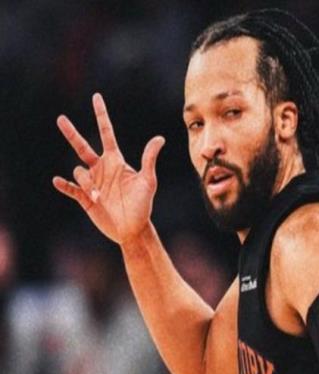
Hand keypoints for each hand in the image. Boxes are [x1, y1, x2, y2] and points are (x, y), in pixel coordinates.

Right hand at [53, 93, 164, 243]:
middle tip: (61, 119)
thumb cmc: (143, 204)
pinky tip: (58, 181)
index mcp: (116, 161)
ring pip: (79, 171)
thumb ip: (149, 159)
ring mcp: (92, 182)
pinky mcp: (85, 198)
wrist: (133, 228)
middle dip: (71, 133)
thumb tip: (159, 138)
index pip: (107, 133)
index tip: (96, 97)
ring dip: (85, 181)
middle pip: (82, 147)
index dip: (101, 115)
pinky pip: (70, 188)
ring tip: (98, 195)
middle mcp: (102, 169)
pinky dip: (64, 185)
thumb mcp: (148, 181)